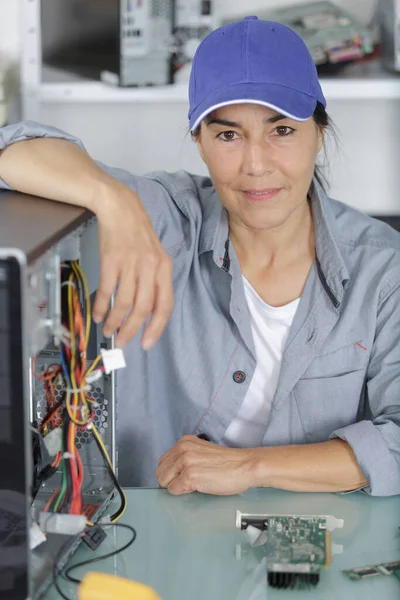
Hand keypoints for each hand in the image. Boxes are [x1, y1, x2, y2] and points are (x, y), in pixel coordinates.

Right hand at [92, 182, 173, 348]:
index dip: (156, 327)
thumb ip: (154, 282)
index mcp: (164, 268)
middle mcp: (150, 267)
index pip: (165, 305)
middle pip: (143, 308)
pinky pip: (106, 290)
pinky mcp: (111, 259)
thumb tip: (146, 312)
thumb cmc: (137, 234)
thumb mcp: (155, 256)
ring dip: (114, 320)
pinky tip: (98, 314)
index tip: (147, 343)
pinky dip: (101, 306)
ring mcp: (131, 263)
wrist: (120, 207)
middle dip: (132, 330)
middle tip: (122, 342)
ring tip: (108, 330)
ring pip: (124, 302)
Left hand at [156, 435, 256, 495]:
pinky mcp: (189, 477)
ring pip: (163, 481)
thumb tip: (172, 471)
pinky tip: (195, 488)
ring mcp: (185, 463)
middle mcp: (182, 449)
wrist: (244, 466)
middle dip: (169, 480)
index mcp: (185, 442)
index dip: (170, 472)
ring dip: (174, 486)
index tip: (180, 476)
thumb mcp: (201, 451)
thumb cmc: (227, 462)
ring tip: (190, 485)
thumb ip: (186, 456)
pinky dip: (181, 493)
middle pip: (160, 471)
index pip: (163, 460)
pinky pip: (173, 490)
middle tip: (185, 484)